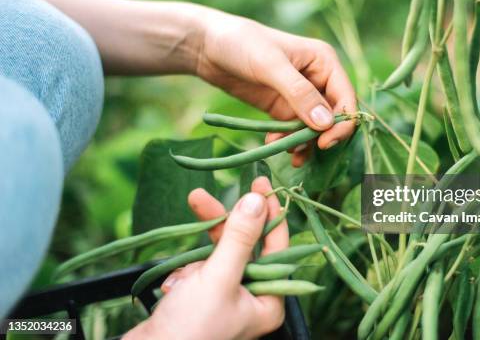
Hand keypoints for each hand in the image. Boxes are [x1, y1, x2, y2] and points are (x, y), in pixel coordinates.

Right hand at [124, 177, 288, 339]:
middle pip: (242, 246)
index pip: (277, 246)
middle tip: (200, 197)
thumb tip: (256, 201)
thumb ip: (239, 239)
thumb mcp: (218, 278)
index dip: (268, 213)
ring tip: (181, 279)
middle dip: (219, 227)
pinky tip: (173, 291)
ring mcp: (225, 298)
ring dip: (196, 260)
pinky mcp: (201, 299)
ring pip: (216, 256)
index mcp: (269, 300)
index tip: (258, 184)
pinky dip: (184, 274)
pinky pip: (197, 270)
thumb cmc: (190, 329)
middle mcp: (251, 299)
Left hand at [192, 8, 356, 165]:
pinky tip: (274, 145)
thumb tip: (325, 124)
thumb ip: (299, 93)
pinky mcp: (283, 107)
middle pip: (333, 116)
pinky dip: (289, 141)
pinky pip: (294, 130)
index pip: (346, 97)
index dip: (342, 122)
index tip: (325, 142)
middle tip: (302, 152)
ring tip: (288, 153)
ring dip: (304, 143)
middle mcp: (318, 79)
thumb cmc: (241, 43)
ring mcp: (300, 96)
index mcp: (324, 62)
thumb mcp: (270, 65)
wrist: (207, 46)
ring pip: (314, 128)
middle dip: (321, 136)